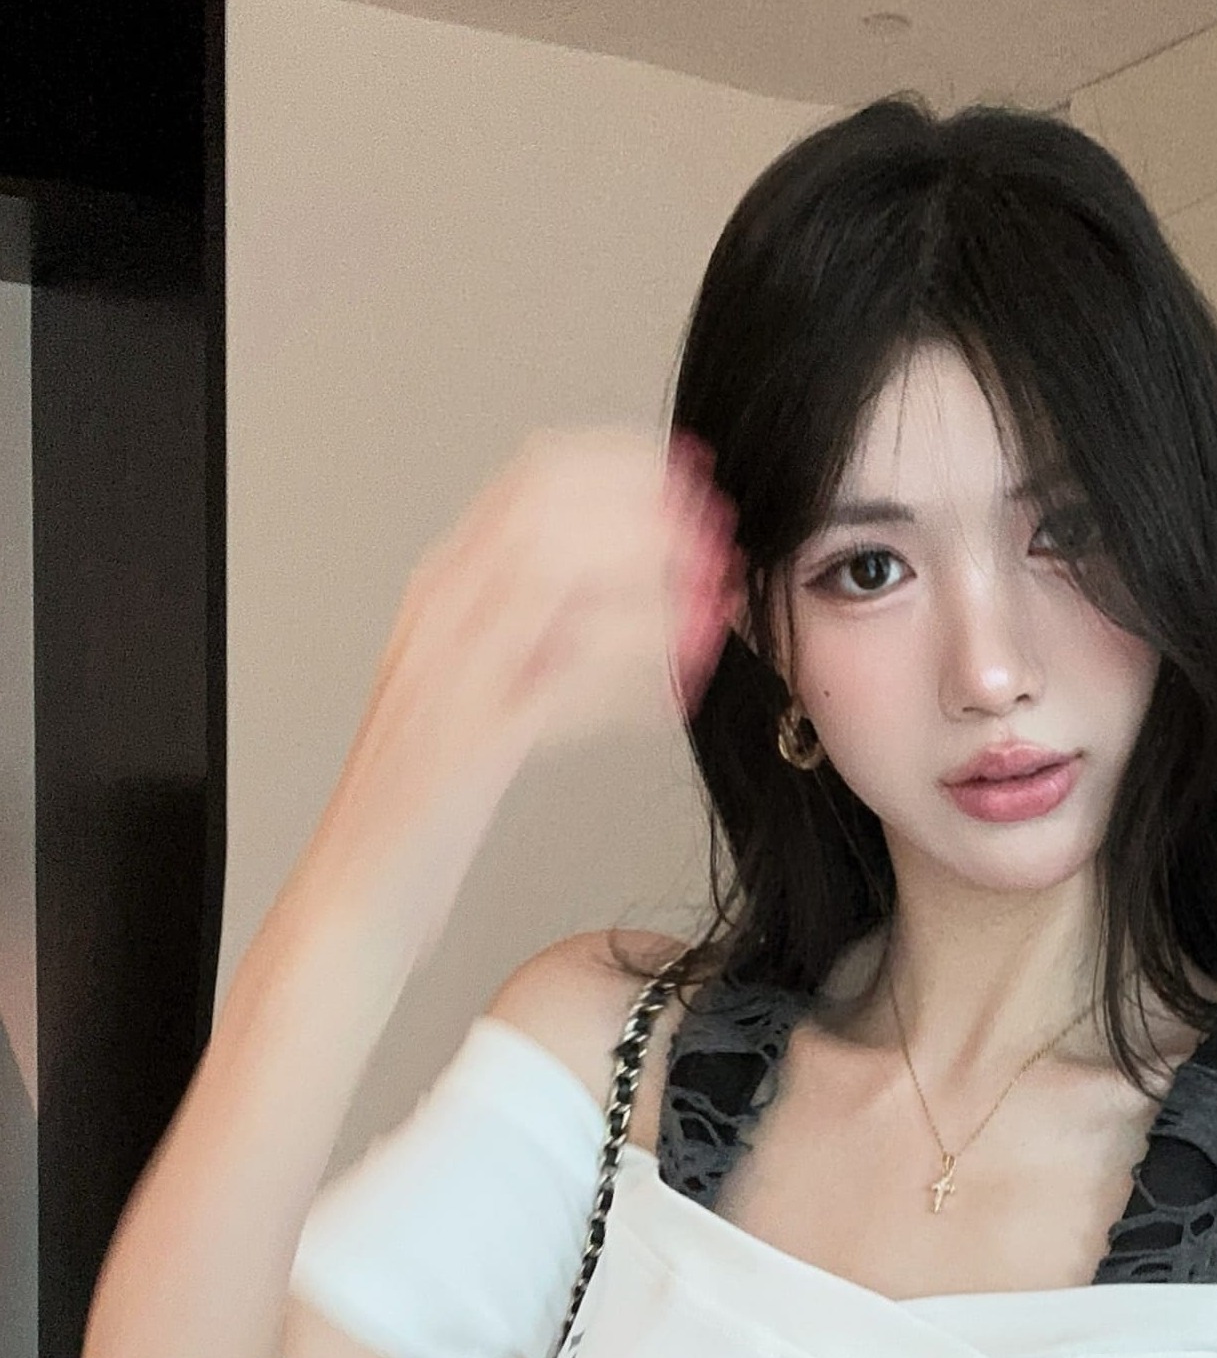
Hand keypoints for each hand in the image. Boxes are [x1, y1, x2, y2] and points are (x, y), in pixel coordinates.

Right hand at [332, 424, 743, 823]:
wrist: (360, 891)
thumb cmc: (431, 798)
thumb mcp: (481, 684)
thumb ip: (540, 625)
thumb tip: (636, 577)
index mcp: (443, 590)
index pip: (531, 480)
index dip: (622, 466)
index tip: (693, 479)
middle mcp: (439, 617)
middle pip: (544, 514)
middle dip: (645, 517)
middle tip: (717, 542)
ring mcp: (446, 676)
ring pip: (550, 583)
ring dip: (648, 588)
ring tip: (713, 609)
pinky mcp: (465, 744)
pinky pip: (560, 685)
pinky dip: (630, 680)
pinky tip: (676, 694)